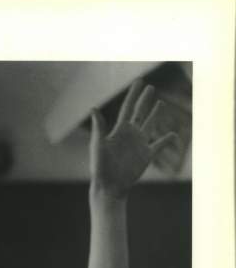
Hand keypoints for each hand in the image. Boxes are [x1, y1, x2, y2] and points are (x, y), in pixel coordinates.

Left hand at [89, 80, 181, 199]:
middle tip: (151, 88)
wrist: (109, 186)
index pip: (128, 107)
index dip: (134, 94)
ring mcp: (139, 144)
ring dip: (155, 114)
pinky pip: (160, 145)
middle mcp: (130, 134)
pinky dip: (167, 139)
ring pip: (150, 125)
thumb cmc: (100, 167)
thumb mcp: (98, 145)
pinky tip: (173, 134)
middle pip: (140, 112)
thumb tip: (93, 108)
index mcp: (119, 130)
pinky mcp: (146, 155)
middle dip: (145, 100)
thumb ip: (99, 127)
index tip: (140, 81)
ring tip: (161, 104)